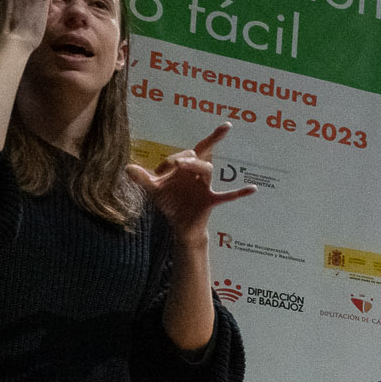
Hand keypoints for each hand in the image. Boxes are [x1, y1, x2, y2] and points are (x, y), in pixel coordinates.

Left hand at [127, 124, 257, 237]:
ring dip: (196, 166)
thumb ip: (142, 179)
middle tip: (177, 162)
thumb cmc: (170, 203)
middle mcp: (197, 174)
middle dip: (186, 157)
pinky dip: (240, 193)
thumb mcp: (153, 190)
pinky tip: (253, 189)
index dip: (170, 161)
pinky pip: (227, 196)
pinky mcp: (210, 200)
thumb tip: (127, 168)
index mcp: (185, 168)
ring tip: (183, 165)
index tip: (158, 173)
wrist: (179, 226)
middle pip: (198, 155)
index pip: (181, 155)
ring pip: (206, 169)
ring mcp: (205, 186)